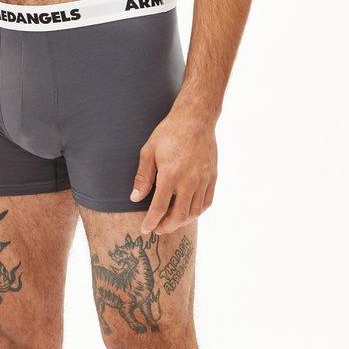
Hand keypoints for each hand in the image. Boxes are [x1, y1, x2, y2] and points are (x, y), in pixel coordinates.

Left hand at [131, 105, 217, 233]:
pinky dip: (197, 212)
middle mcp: (189, 181)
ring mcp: (203, 180)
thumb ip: (143, 177)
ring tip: (172, 222)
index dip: (151, 222)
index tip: (146, 230)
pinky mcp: (213, 177)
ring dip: (182, 221)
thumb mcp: (149, 151)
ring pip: (194, 212)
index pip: (159, 208)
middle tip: (158, 229)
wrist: (195, 119)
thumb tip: (135, 198)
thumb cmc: (169, 133)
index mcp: (170, 175)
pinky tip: (188, 212)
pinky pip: (207, 202)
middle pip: (179, 216)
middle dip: (167, 227)